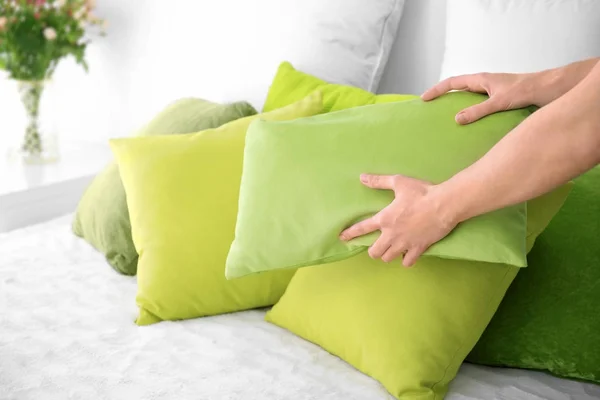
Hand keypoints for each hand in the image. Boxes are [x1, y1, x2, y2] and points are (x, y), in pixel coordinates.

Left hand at [339, 174, 457, 266]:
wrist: (444, 204)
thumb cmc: (421, 192)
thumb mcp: (398, 182)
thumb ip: (379, 181)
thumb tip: (362, 177)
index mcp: (384, 219)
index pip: (362, 228)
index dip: (350, 234)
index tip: (343, 237)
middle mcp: (391, 234)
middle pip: (374, 252)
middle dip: (373, 250)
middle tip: (378, 246)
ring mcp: (405, 244)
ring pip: (388, 258)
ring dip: (388, 255)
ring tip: (392, 249)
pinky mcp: (418, 249)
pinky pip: (407, 262)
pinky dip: (406, 260)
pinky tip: (407, 255)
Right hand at [421, 72, 537, 123]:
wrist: (551, 89)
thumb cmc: (527, 90)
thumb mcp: (499, 102)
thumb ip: (478, 111)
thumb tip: (457, 119)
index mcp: (481, 80)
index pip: (452, 82)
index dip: (437, 90)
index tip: (424, 99)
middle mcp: (485, 84)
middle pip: (458, 89)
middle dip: (443, 97)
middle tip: (430, 109)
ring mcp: (492, 92)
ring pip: (468, 98)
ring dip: (456, 106)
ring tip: (446, 120)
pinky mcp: (499, 100)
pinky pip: (478, 106)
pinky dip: (470, 113)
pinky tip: (471, 126)